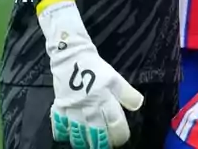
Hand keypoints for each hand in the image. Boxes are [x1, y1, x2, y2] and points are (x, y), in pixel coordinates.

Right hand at [39, 0, 143, 147]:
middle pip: (95, 132)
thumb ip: (127, 93)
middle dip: (102, 143)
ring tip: (89, 145)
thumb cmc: (96, 69)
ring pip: (77, 133)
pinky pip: (59, 126)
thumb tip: (138, 105)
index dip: (119, 134)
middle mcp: (88, 106)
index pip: (115, 123)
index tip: (122, 139)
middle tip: (106, 146)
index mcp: (104, 99)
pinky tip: (69, 137)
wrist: (71, 57)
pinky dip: (64, 134)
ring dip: (83, 142)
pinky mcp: (59, 107)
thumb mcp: (115, 78)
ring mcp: (72, 108)